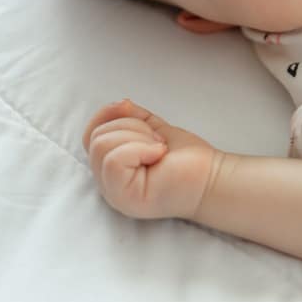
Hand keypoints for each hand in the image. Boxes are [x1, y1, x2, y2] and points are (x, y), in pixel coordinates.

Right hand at [82, 99, 220, 219]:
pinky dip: (140, 148)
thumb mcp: (152, 129)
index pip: (90, 135)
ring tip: (158, 149)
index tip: (133, 111)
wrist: (211, 178)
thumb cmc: (186, 159)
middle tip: (157, 142)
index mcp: (112, 169)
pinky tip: (159, 155)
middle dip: (131, 127)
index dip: (107, 115)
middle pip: (97, 137)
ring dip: (137, 137)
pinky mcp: (123, 197)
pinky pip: (114, 159)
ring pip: (103, 145)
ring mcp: (113, 193)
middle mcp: (108, 184)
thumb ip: (131, 118)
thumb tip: (119, 104)